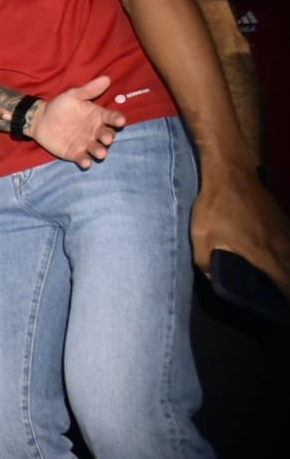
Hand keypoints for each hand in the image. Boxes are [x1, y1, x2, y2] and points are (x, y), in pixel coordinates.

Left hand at [27, 76, 125, 167]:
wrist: (41, 119)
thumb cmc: (60, 106)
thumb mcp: (73, 95)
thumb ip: (89, 90)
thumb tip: (106, 78)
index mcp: (98, 116)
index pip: (111, 118)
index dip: (117, 119)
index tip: (121, 121)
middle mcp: (95, 131)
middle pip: (106, 135)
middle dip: (108, 137)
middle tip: (107, 138)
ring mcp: (86, 143)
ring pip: (97, 149)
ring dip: (99, 151)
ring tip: (100, 153)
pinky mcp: (76, 154)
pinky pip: (83, 158)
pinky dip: (85, 161)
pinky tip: (86, 162)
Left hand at [191, 166, 289, 298]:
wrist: (231, 172)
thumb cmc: (215, 206)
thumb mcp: (201, 237)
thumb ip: (205, 264)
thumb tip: (212, 277)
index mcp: (264, 255)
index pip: (286, 285)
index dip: (287, 301)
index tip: (283, 311)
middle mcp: (282, 245)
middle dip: (288, 288)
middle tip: (280, 299)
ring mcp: (285, 231)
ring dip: (288, 271)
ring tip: (279, 282)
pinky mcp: (283, 220)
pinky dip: (287, 255)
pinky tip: (278, 259)